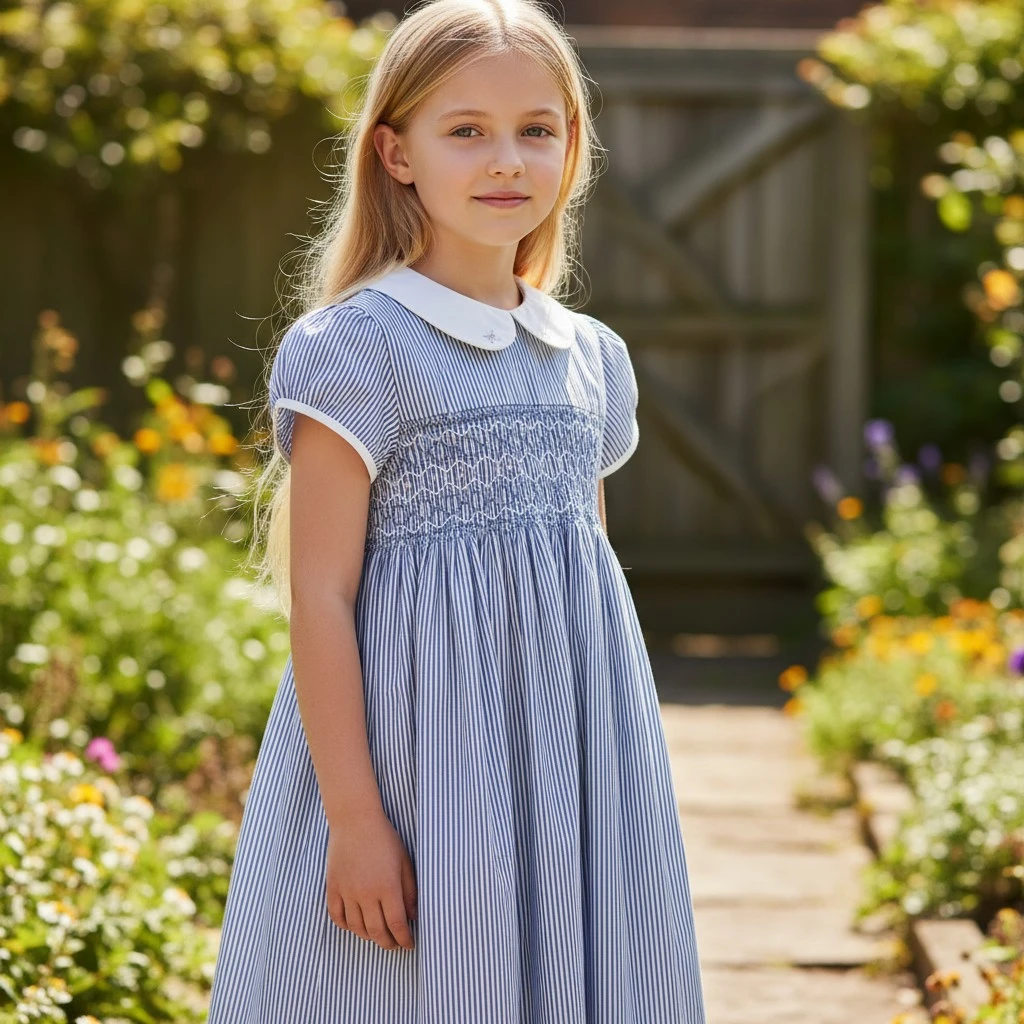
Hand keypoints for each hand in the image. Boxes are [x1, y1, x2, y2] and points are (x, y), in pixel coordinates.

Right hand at [325, 810, 417, 950]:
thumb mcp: (404, 862)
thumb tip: (414, 916)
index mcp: (388, 886)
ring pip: (357, 928)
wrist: (355, 821)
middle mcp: (366, 893)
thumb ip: (410, 891)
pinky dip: (347, 926)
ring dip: (369, 936)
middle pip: (377, 931)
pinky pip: (337, 917)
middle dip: (389, 943)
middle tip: (395, 944)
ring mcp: (347, 891)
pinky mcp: (333, 887)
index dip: (405, 939)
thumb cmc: (385, 839)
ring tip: (378, 935)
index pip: (397, 924)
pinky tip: (356, 925)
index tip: (410, 944)